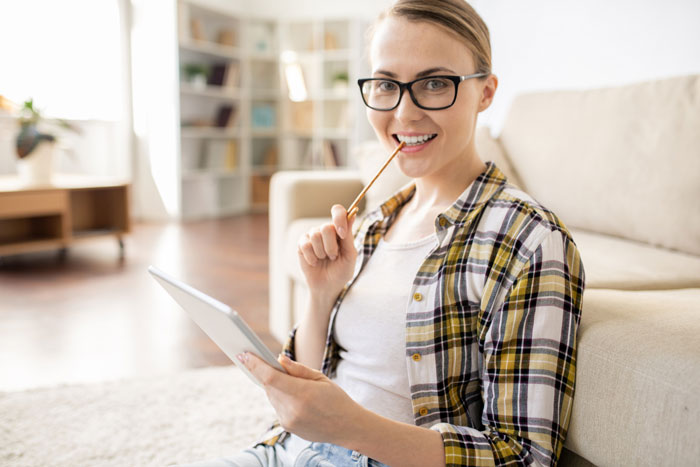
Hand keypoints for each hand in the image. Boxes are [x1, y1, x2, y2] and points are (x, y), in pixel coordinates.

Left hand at [237, 352, 363, 443]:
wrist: (347, 427)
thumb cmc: (337, 399)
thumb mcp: (321, 378)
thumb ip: (298, 369)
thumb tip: (279, 359)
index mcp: (303, 393)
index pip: (270, 377)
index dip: (255, 365)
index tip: (244, 355)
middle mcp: (292, 409)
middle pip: (269, 386)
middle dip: (266, 373)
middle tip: (266, 363)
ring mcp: (289, 420)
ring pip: (272, 397)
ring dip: (275, 387)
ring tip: (292, 384)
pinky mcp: (288, 427)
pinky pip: (277, 407)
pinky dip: (281, 398)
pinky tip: (296, 398)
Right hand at [297, 204, 357, 298]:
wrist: (327, 287)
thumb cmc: (341, 271)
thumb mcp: (349, 256)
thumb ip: (349, 236)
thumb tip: (353, 214)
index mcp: (340, 230)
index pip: (338, 211)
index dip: (339, 219)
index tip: (342, 235)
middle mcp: (326, 230)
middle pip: (326, 227)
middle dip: (331, 246)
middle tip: (333, 256)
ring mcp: (313, 236)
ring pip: (315, 235)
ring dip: (322, 253)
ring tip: (324, 259)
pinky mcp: (302, 244)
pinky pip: (305, 244)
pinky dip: (312, 257)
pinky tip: (315, 262)